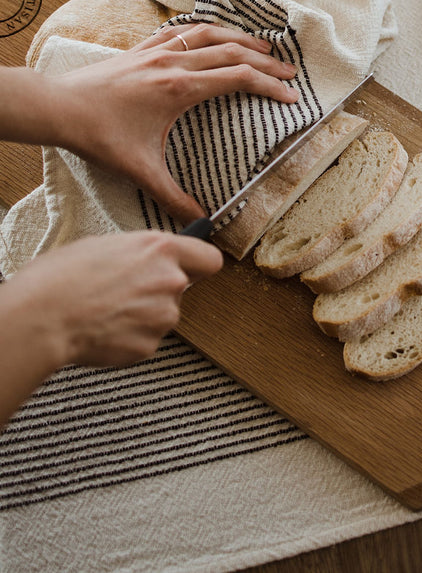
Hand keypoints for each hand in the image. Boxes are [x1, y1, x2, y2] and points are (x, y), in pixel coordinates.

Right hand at [14, 231, 222, 366]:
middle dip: (159, 290)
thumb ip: (141, 254)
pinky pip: (146, 339)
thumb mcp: (106, 244)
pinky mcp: (149, 346)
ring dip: (143, 315)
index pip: (209, 258)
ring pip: (162, 315)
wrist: (43, 317)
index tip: (193, 267)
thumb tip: (147, 261)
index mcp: (161, 249)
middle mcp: (170, 281)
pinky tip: (104, 329)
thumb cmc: (63, 276)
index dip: (199, 264)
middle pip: (182, 287)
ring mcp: (162, 316)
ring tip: (107, 310)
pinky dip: (129, 337)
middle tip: (125, 291)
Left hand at [43, 23, 298, 222]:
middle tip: (289, 71)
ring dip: (239, 37)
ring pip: (208, 34)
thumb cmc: (99, 136)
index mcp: (180, 89)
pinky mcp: (140, 49)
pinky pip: (180, 31)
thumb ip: (173, 196)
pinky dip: (203, 30)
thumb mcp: (140, 170)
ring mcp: (156, 52)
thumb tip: (201, 221)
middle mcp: (173, 64)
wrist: (59, 108)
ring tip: (261, 45)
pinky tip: (211, 34)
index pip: (238, 79)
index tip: (290, 94)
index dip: (268, 85)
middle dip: (265, 61)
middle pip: (231, 53)